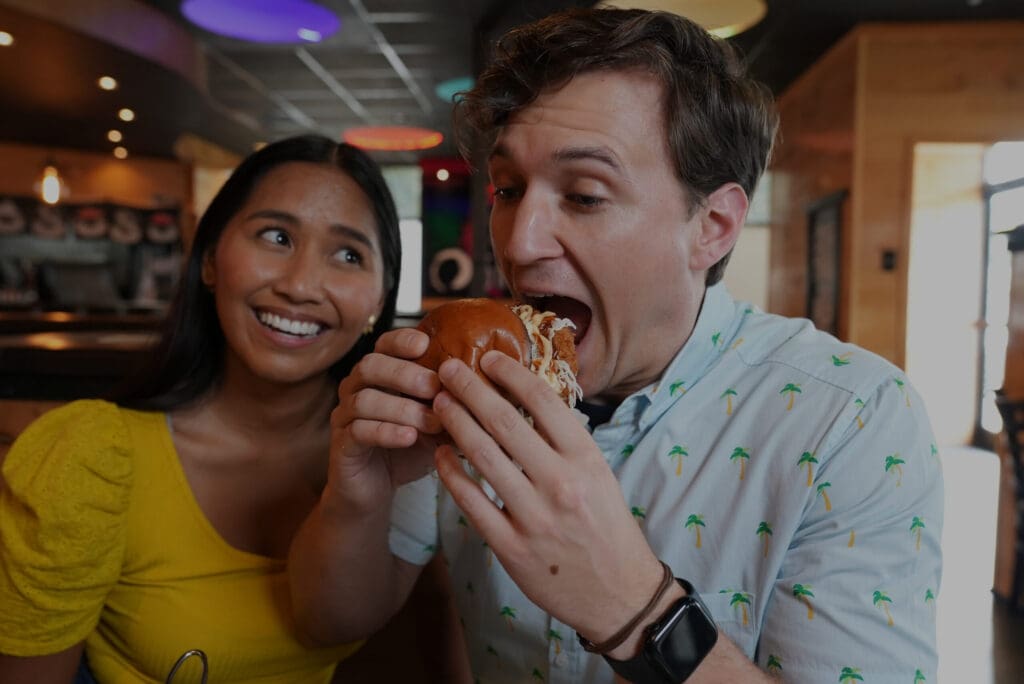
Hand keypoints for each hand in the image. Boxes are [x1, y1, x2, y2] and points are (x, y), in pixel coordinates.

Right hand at [326, 328, 444, 514]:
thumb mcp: (438, 420)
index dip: (401, 340)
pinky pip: (359, 431)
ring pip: (365, 399)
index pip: (384, 344)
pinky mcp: (342, 444)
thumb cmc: (409, 448)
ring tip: (432, 421)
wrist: (377, 490)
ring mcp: (345, 415)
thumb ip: (456, 402)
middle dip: (405, 374)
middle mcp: (357, 388)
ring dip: (402, 407)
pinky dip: (386, 432)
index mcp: (379, 374)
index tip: (425, 344)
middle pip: (370, 365)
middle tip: (435, 386)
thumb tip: (495, 386)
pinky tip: (409, 437)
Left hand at [432, 351, 664, 650]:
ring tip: (439, 403)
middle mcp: (560, 483)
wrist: (619, 594)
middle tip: (448, 369)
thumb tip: (527, 399)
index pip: (542, 401)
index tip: (488, 358)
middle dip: (470, 389)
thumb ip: (565, 441)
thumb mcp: (600, 474)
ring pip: (482, 457)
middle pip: (504, 422)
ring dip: (455, 423)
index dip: (510, 373)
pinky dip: (452, 474)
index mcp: (585, 459)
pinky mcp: (511, 548)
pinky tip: (441, 455)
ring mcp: (533, 517)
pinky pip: (472, 503)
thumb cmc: (607, 526)